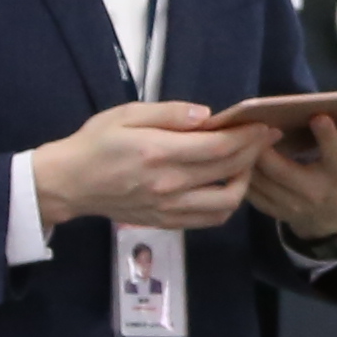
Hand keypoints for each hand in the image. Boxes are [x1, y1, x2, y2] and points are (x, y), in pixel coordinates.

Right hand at [33, 99, 260, 232]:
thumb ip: (170, 113)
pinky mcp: (166, 222)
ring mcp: (169, 208)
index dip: (247, 136)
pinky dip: (227, 204)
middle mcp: (169, 184)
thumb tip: (207, 116)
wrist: (70, 183)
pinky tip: (226, 185)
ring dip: (244, 182)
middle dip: (254, 152)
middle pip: (228, 172)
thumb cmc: (96, 142)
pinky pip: (209, 219)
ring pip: (225, 203)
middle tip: (265, 137)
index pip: (218, 147)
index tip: (263, 125)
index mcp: (159, 153)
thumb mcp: (127, 113)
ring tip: (245, 163)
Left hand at [251, 100, 336, 243]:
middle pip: (282, 170)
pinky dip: (241, 170)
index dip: (328, 137)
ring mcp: (290, 204)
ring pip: (260, 179)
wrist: (333, 218)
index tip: (318, 115)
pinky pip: (250, 189)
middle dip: (266, 146)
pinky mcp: (271, 209)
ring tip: (242, 133)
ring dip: (248, 156)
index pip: (335, 156)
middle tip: (259, 122)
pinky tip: (238, 152)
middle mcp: (314, 192)